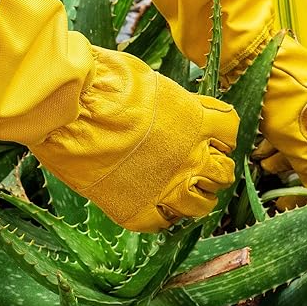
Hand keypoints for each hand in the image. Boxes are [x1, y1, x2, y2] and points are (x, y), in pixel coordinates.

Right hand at [36, 48, 238, 231]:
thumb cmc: (107, 83)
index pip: (230, 132)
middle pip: (224, 173)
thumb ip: (172, 101)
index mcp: (196, 121)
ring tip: (180, 193)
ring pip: (202, 205)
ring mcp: (167, 186)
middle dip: (213, 171)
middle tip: (194, 168)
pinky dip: (160, 216)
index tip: (207, 137)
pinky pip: (162, 223)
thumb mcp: (152, 82)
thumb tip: (172, 103)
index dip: (219, 136)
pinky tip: (149, 205)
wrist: (76, 110)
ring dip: (196, 199)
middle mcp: (191, 156)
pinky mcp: (139, 209)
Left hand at [255, 36, 306, 198]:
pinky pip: (297, 122)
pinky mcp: (299, 93)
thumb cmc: (275, 92)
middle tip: (274, 175)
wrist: (250, 48)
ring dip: (286, 153)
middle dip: (301, 166)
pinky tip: (260, 144)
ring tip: (261, 160)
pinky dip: (281, 136)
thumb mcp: (291, 134)